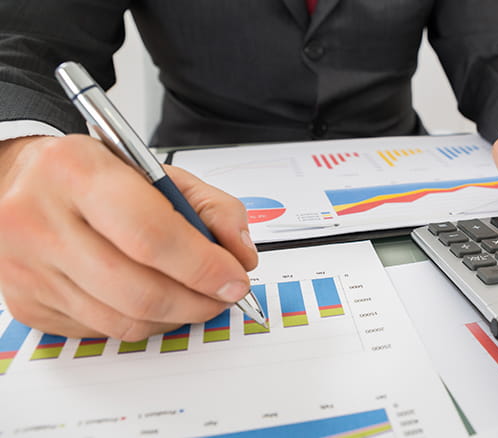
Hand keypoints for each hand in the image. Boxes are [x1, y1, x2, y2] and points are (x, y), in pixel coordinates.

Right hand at [0, 135, 257, 340]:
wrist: (17, 181)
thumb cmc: (92, 175)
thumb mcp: (155, 170)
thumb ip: (211, 206)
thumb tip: (240, 255)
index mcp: (76, 171)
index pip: (151, 235)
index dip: (204, 266)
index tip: (235, 278)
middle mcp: (40, 220)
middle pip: (139, 289)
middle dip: (198, 301)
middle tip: (223, 295)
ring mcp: (27, 267)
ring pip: (123, 319)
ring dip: (175, 317)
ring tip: (195, 298)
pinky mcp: (27, 303)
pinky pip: (102, 330)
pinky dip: (141, 321)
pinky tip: (151, 299)